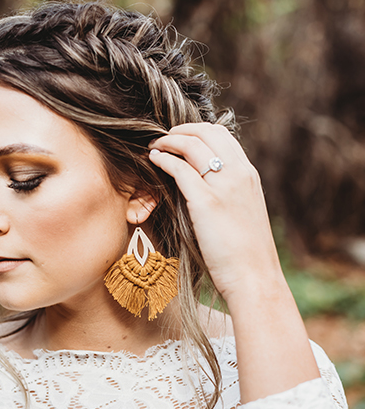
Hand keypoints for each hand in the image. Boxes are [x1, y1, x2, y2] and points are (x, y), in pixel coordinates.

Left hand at [149, 123, 283, 304]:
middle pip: (206, 132)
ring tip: (154, 148)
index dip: (197, 131)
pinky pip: (180, 168)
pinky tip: (154, 162)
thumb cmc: (246, 255)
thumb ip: (228, 195)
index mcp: (249, 175)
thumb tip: (206, 189)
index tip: (180, 139)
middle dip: (180, 130)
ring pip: (191, 144)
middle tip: (162, 139)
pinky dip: (164, 159)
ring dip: (168, 141)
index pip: (222, 136)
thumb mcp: (243, 214)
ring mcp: (224, 186)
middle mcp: (239, 174)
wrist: (255, 278)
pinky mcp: (206, 202)